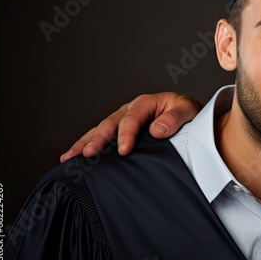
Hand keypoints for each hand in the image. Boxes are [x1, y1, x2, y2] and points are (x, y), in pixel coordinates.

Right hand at [60, 92, 202, 161]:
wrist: (190, 116)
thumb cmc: (187, 112)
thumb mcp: (187, 110)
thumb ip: (174, 118)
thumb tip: (157, 130)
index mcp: (146, 103)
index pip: (131, 119)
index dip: (126, 134)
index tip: (124, 150)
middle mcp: (130, 110)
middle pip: (110, 124)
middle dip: (98, 139)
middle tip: (88, 153)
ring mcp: (123, 119)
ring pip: (100, 130)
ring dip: (85, 143)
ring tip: (70, 156)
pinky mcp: (120, 130)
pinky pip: (102, 136)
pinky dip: (87, 144)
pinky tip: (74, 156)